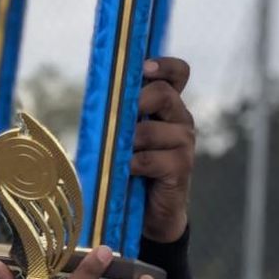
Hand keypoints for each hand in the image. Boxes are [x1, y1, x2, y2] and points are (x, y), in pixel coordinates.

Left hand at [132, 56, 194, 242]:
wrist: (151, 213)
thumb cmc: (132, 168)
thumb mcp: (124, 136)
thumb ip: (118, 114)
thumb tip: (94, 96)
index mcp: (168, 107)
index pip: (178, 73)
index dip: (164, 65)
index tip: (144, 68)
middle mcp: (180, 120)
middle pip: (165, 94)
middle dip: (138, 100)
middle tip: (121, 116)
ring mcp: (184, 144)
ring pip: (154, 129)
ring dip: (130, 140)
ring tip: (119, 154)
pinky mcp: (181, 168)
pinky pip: (152, 158)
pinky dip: (133, 164)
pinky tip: (126, 171)